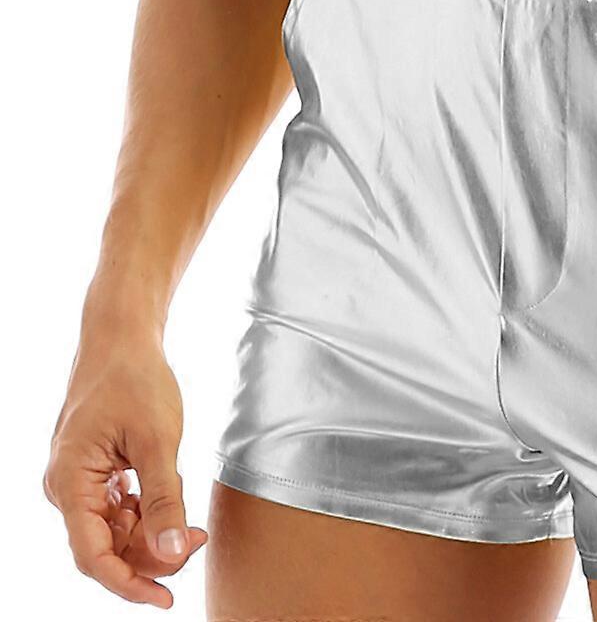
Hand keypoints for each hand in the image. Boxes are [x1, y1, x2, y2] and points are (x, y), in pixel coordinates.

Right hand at [44, 324, 206, 608]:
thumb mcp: (158, 439)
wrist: (122, 335)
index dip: (129, 584)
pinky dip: (145, 512)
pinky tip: (171, 499)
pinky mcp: (94, 470)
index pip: (93, 556)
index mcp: (70, 484)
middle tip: (196, 541)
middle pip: (106, 546)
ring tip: (191, 525)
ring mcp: (78, 480)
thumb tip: (173, 552)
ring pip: (113, 530)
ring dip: (151, 534)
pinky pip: (117, 508)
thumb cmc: (135, 378)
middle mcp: (66, 488)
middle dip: (150, 554)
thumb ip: (165, 498)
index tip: (166, 599)